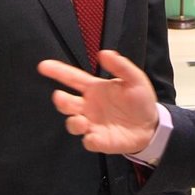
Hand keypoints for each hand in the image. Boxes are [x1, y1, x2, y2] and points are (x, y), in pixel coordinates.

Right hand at [37, 49, 158, 154]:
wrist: (151, 125)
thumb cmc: (139, 99)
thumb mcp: (135, 79)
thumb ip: (120, 66)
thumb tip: (104, 53)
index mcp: (94, 88)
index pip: (72, 78)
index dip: (57, 71)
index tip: (43, 66)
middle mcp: (89, 106)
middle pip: (66, 103)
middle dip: (60, 101)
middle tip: (59, 97)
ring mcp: (92, 124)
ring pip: (72, 124)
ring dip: (73, 122)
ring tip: (82, 121)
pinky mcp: (99, 141)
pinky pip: (88, 141)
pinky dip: (89, 140)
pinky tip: (94, 136)